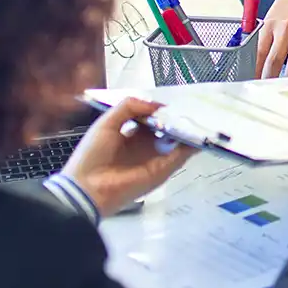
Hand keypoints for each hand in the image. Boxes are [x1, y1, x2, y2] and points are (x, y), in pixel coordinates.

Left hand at [62, 97, 196, 216]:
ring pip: (177, 141)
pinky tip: (199, 131)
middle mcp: (144, 147)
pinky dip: (191, 144)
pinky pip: (181, 155)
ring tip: (199, 114)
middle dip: (177, 118)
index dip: (159, 109)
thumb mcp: (106, 123)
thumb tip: (156, 104)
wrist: (88, 188)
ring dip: (188, 129)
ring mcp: (155, 159)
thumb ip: (129, 107)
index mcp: (129, 135)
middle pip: (166, 129)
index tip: (170, 99)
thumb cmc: (91, 156)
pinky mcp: (162, 170)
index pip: (150, 119)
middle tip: (190, 104)